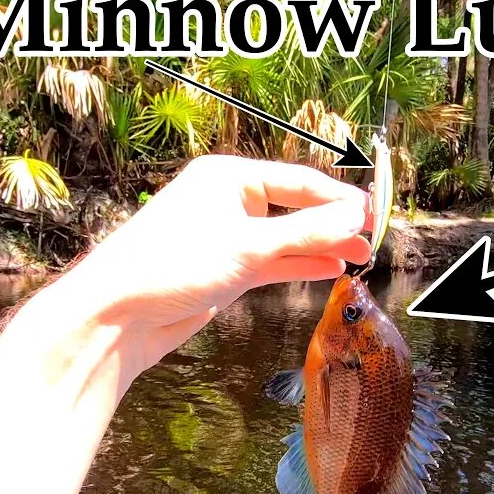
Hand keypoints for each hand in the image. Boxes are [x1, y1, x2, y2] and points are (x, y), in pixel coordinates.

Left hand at [50, 155, 371, 380]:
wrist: (118, 315)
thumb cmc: (171, 266)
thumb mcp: (248, 247)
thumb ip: (306, 233)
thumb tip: (355, 216)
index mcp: (228, 177)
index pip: (298, 181)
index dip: (339, 198)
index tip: (375, 213)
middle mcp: (227, 200)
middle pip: (295, 207)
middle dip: (334, 223)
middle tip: (374, 239)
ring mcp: (226, 236)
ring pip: (286, 236)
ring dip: (321, 246)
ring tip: (361, 257)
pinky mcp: (225, 269)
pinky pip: (273, 260)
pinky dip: (300, 264)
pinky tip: (329, 269)